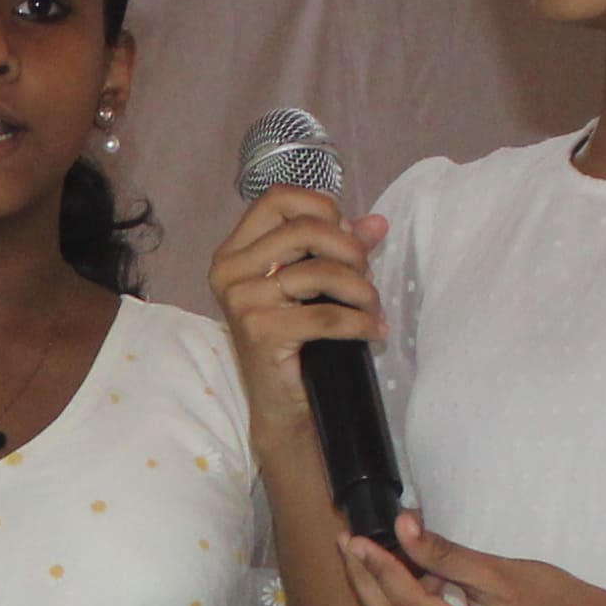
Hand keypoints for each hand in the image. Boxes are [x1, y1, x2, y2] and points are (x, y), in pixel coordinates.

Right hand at [209, 183, 391, 409]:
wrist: (281, 406)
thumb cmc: (295, 342)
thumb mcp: (315, 286)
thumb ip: (339, 248)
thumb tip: (376, 223)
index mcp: (234, 252)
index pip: (277, 198)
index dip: (322, 208)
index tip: (345, 235)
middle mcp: (229, 271)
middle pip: (305, 228)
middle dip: (350, 250)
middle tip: (365, 276)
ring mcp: (241, 300)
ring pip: (320, 271)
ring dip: (361, 290)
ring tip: (371, 308)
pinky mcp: (260, 331)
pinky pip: (327, 315)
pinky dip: (360, 322)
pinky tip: (374, 330)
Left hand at [332, 508, 605, 605]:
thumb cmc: (552, 599)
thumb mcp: (499, 571)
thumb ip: (445, 554)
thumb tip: (401, 526)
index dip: (381, 572)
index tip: (356, 540)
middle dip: (368, 584)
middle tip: (347, 546)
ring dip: (384, 600)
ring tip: (371, 559)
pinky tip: (404, 587)